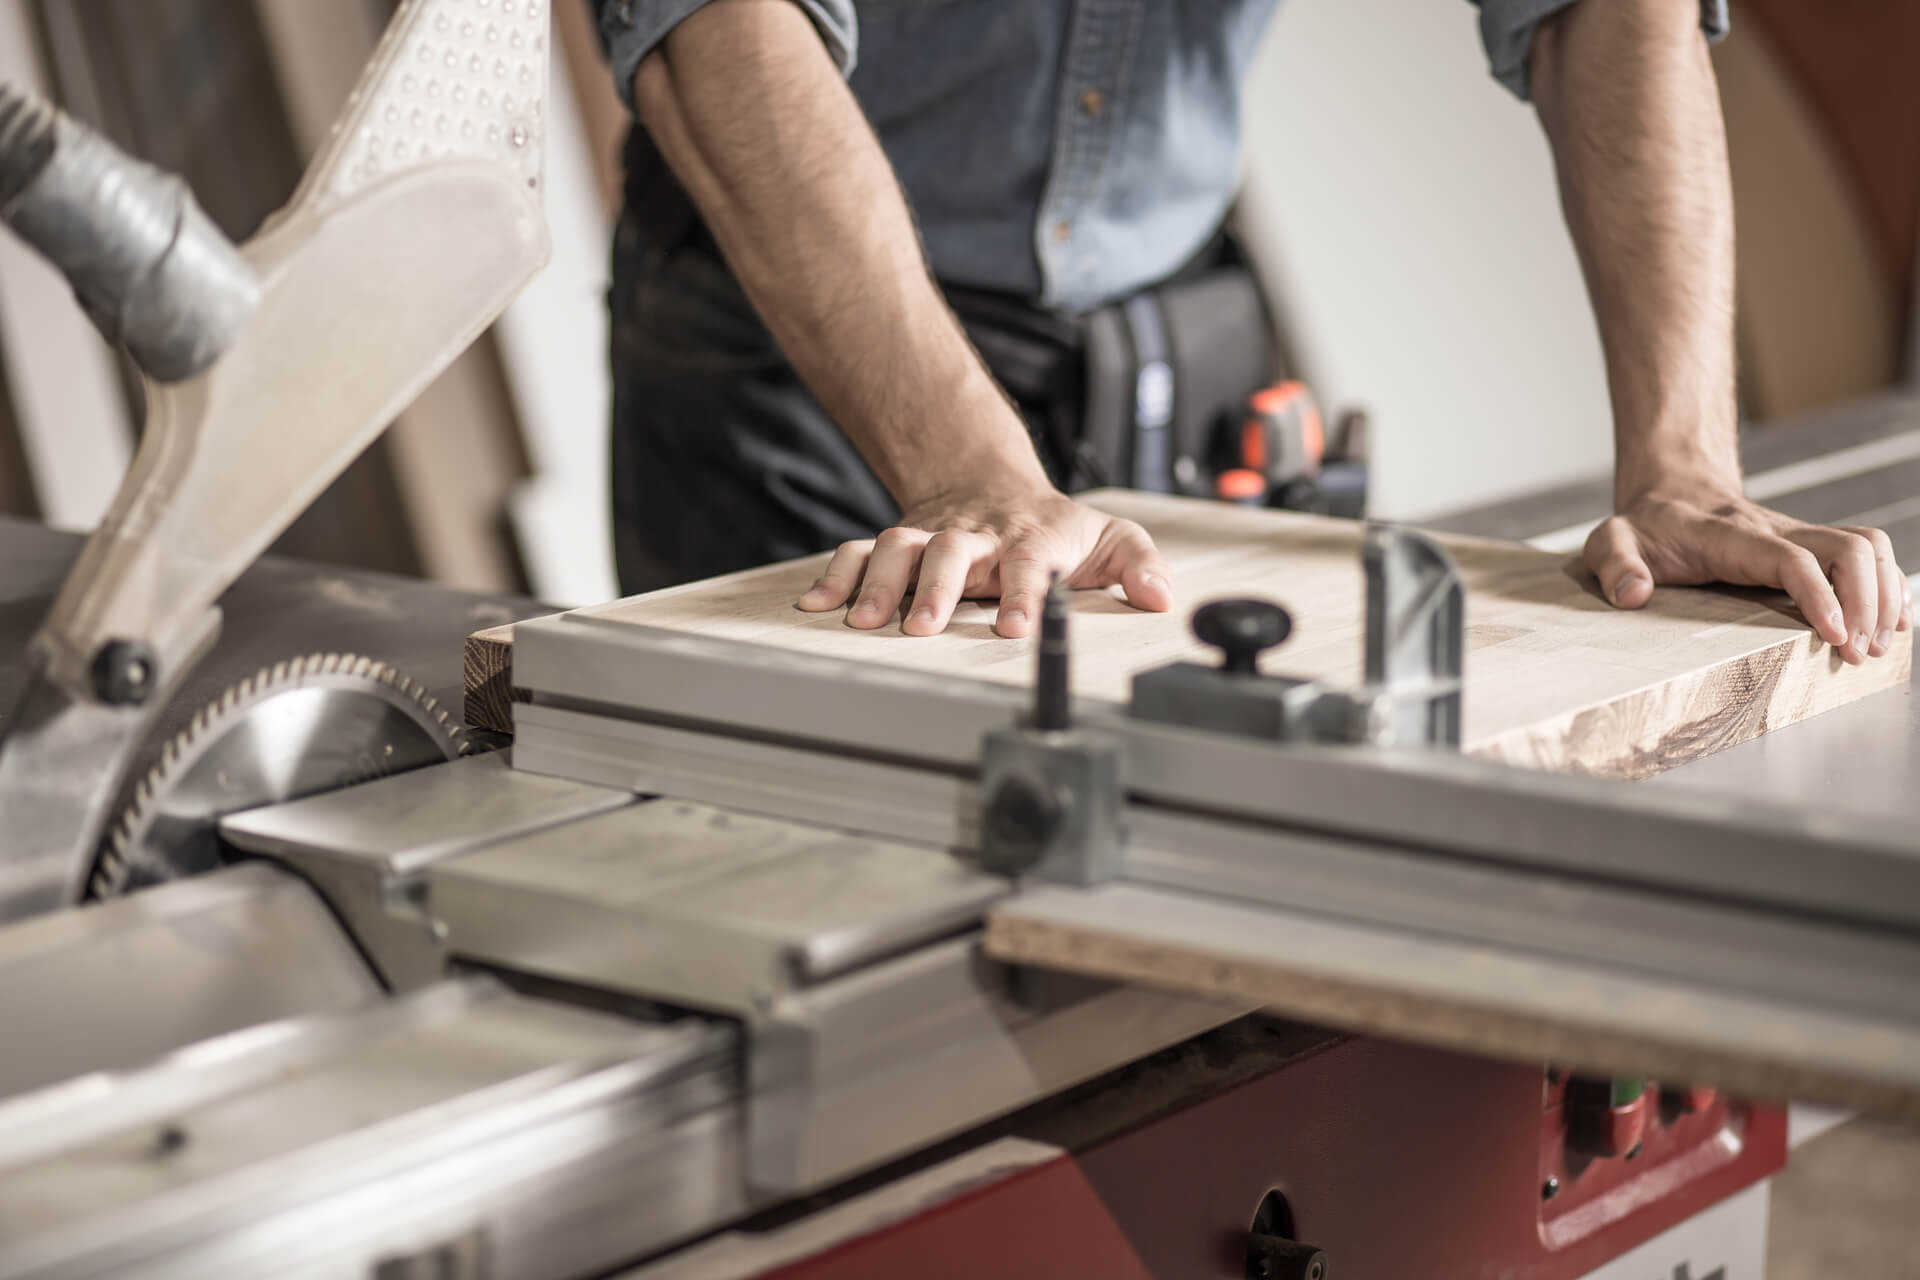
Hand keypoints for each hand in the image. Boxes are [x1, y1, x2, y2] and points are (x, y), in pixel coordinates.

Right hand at [795, 482, 1173, 637]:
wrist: (989, 483)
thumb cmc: (1053, 526)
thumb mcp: (1109, 538)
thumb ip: (1138, 565)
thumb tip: (1160, 597)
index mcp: (1031, 538)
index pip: (1031, 563)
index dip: (1024, 594)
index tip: (1014, 627)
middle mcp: (976, 535)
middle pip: (952, 552)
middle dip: (935, 588)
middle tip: (920, 627)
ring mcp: (932, 537)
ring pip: (898, 549)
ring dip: (878, 583)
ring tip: (863, 621)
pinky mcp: (898, 543)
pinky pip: (859, 552)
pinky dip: (834, 576)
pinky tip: (815, 605)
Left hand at [1584, 488, 1911, 663]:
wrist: (1673, 492)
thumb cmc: (1645, 525)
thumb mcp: (1611, 540)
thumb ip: (1614, 565)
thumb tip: (1632, 594)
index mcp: (1732, 536)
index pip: (1791, 559)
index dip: (1820, 596)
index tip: (1837, 637)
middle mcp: (1777, 531)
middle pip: (1849, 548)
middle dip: (1867, 601)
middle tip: (1859, 654)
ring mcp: (1800, 535)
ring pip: (1867, 547)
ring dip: (1885, 594)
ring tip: (1878, 646)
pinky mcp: (1811, 545)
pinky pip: (1867, 553)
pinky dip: (1888, 585)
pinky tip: (1892, 622)